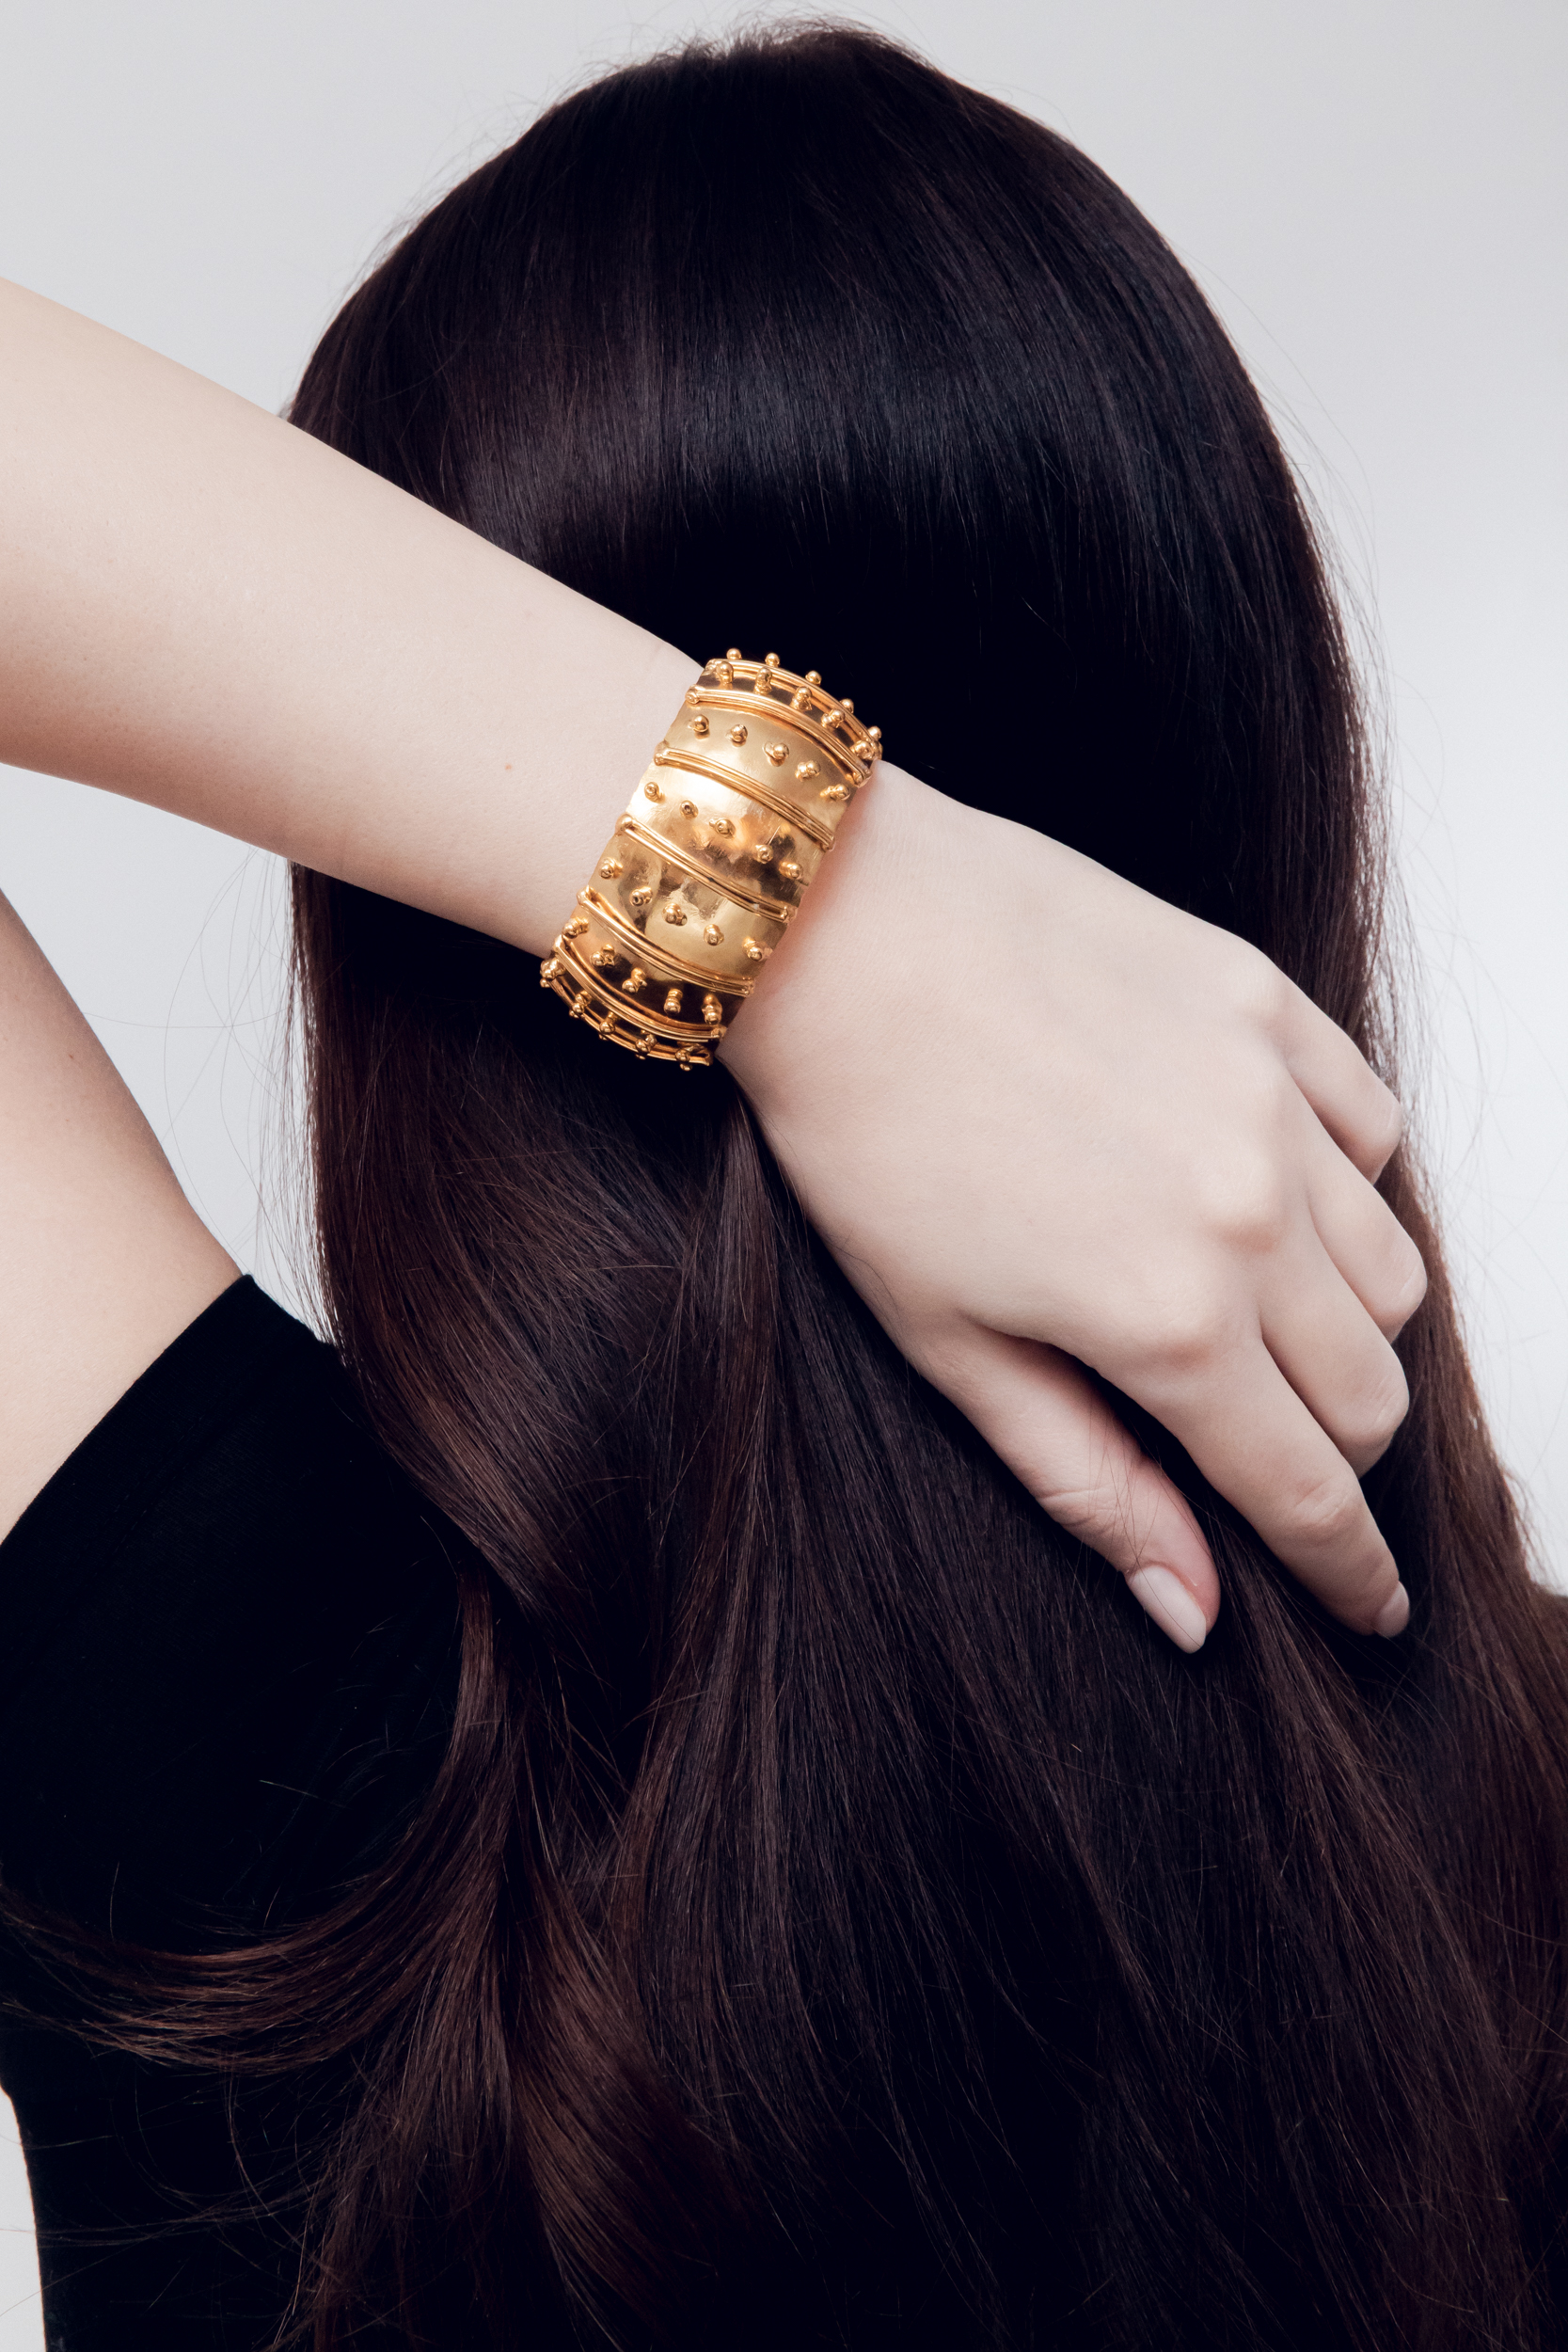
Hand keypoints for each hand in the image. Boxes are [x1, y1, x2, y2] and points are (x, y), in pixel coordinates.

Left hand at [720, 764, 1424, 1651]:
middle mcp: (1254, 1217)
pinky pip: (1375, 1132)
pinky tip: (1273, 1195)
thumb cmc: (864, 1138)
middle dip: (1340, 1456)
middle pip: (1373, 1394)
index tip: (1371, 1611)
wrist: (837, 929)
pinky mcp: (1270, 1007)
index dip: (1349, 1573)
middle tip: (1273, 1455)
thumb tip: (1192, 1610)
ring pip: (1394, 1274)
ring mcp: (1275, 1103)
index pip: (1309, 1492)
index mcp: (1167, 1322)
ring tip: (1263, 1331)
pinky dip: (1350, 1190)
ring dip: (1350, 1334)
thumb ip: (1085, 1481)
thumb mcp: (947, 1343)